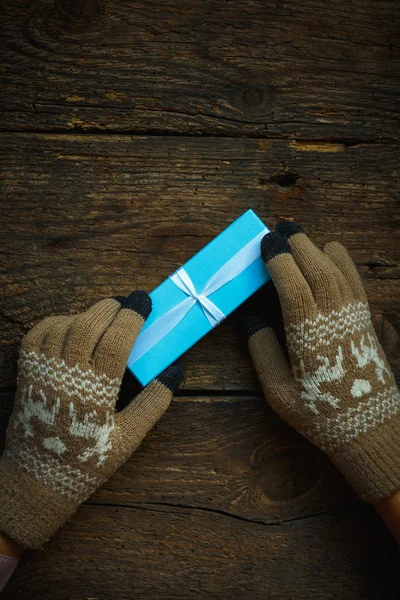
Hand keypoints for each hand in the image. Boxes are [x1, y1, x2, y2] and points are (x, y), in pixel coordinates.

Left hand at [0, 292, 183, 548]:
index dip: (132, 316)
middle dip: (111, 307)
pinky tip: (71, 325)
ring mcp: (43, 371)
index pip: (116, 340)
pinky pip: (38, 333)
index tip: (144, 302)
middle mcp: (67, 375)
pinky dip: (56, 321)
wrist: (38, 478)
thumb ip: (154, 402)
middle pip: (89, 325)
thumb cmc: (89, 459)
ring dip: (87, 313)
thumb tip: (176, 370)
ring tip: (104, 315)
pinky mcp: (26, 372)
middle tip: (126, 304)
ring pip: (64, 325)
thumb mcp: (130, 437)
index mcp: (96, 391)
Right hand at [244, 221, 399, 502]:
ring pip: (337, 269)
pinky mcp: (366, 319)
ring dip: (317, 248)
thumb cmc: (319, 412)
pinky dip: (341, 260)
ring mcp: (354, 315)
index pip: (293, 283)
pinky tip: (330, 254)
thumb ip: (262, 350)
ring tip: (300, 238)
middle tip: (280, 228)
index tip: (265, 243)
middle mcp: (334, 317)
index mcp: (309, 334)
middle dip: (298, 243)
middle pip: (317, 267)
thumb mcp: (278, 391)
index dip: (278, 258)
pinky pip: (354, 279)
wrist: (369, 427)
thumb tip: (249, 317)